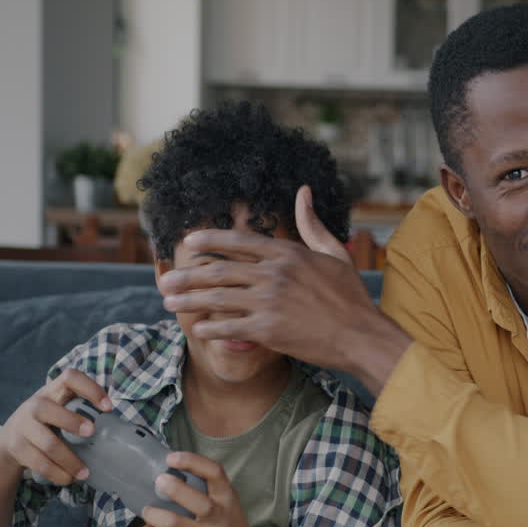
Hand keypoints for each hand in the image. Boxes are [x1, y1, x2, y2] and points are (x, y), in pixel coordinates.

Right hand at [0, 368, 112, 485]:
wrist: (9, 438)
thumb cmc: (48, 421)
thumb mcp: (60, 407)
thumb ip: (81, 409)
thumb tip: (118, 428)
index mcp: (53, 391)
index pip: (70, 377)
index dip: (90, 388)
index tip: (108, 407)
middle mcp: (35, 405)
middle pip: (49, 410)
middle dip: (72, 422)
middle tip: (92, 432)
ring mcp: (23, 426)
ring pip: (47, 443)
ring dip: (69, 460)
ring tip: (85, 473)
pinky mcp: (16, 447)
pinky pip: (39, 462)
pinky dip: (56, 473)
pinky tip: (68, 479)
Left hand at [136, 451, 261, 526]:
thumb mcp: (228, 504)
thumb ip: (207, 490)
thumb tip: (168, 470)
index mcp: (228, 499)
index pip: (215, 473)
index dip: (192, 461)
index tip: (171, 458)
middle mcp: (219, 518)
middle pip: (197, 501)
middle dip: (174, 489)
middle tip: (158, 481)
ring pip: (174, 524)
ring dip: (154, 514)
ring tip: (147, 510)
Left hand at [157, 185, 410, 390]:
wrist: (361, 336)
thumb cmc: (350, 296)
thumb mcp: (335, 253)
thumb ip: (313, 224)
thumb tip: (303, 191)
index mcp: (288, 253)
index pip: (239, 241)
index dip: (210, 240)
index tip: (189, 241)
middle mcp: (274, 274)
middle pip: (219, 270)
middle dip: (187, 274)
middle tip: (166, 280)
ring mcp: (269, 302)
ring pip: (217, 298)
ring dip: (189, 300)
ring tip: (169, 303)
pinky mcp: (268, 330)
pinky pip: (229, 326)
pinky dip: (210, 328)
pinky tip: (197, 329)